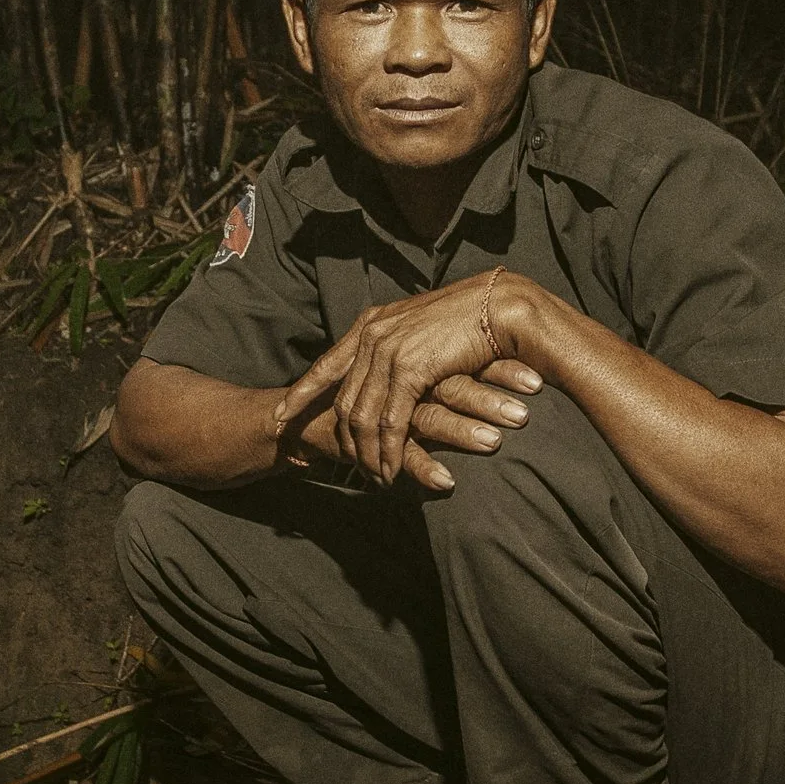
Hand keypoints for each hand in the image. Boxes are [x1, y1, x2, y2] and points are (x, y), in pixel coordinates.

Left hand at [272, 271, 546, 487]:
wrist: (504, 306)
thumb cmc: (475, 320)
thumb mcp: (425, 332)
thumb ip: (403, 349)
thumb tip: (396, 370)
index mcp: (373, 324)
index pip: (327, 365)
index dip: (302, 393)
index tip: (280, 415)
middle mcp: (372, 335)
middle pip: (343, 399)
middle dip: (341, 438)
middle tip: (344, 467)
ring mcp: (387, 351)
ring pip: (362, 416)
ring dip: (366, 453)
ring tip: (371, 478)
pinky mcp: (409, 369)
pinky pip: (389, 422)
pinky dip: (387, 452)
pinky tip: (388, 470)